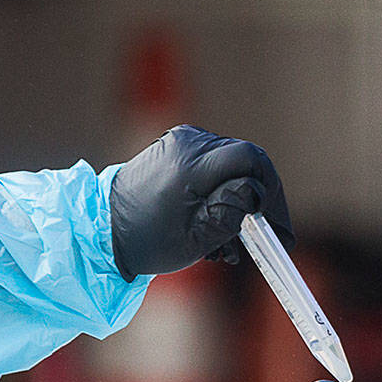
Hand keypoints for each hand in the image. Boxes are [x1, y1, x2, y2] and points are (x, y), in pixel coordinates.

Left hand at [108, 125, 293, 280]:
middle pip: (245, 161)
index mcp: (190, 164)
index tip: (277, 225)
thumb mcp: (196, 238)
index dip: (271, 190)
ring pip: (233, 165)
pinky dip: (223, 190)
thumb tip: (257, 192)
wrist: (104, 230)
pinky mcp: (178, 146)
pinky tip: (215, 221)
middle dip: (257, 200)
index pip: (249, 159)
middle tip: (262, 239)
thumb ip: (232, 211)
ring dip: (240, 199)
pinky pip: (216, 164)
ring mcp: (181, 141)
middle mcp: (187, 143)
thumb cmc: (147, 241)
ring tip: (228, 240)